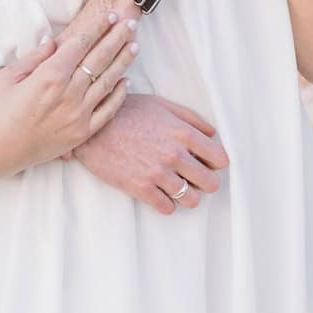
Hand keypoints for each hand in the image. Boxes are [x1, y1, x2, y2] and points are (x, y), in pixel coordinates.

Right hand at [0, 14, 137, 176]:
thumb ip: (35, 56)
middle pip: (99, 59)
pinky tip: (126, 81)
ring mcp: (78, 115)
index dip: (97, 28)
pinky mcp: (82, 133)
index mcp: (49, 76)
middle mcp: (68, 93)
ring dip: (123, 61)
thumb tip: (54, 40)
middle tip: (131, 23)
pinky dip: (119, 95)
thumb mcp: (9, 76)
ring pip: (108, 82)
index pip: (80, 44)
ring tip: (135, 45)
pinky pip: (108, 110)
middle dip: (117, 38)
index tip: (110, 16)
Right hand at [73, 93, 228, 214]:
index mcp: (183, 133)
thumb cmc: (127, 112)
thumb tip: (212, 133)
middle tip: (193, 178)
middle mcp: (175, 155)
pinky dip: (167, 203)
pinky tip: (159, 193)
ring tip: (176, 187)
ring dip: (187, 195)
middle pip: (210, 183)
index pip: (220, 159)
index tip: (206, 163)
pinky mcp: (141, 188)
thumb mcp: (161, 105)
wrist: (92, 128)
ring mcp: (159, 174)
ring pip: (191, 200)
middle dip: (205, 182)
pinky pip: (168, 208)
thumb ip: (191, 118)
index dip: (215, 163)